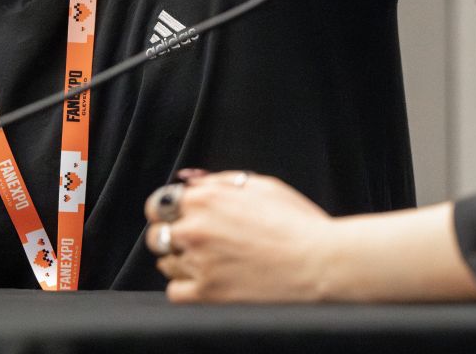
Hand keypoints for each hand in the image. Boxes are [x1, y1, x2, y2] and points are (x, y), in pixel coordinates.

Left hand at [144, 171, 335, 302]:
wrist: (319, 263)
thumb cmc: (297, 222)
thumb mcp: (262, 185)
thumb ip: (219, 181)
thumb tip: (189, 180)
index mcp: (207, 198)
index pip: (158, 202)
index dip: (168, 209)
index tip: (179, 215)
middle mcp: (195, 229)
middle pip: (156, 233)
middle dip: (172, 234)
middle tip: (198, 239)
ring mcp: (198, 263)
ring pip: (165, 262)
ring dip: (180, 260)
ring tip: (211, 259)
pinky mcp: (206, 294)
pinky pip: (174, 291)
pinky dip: (186, 286)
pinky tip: (208, 278)